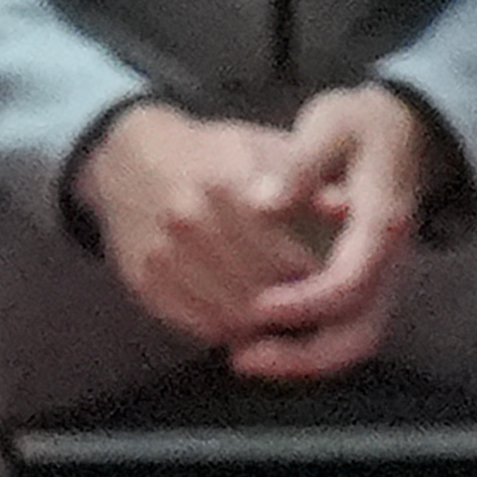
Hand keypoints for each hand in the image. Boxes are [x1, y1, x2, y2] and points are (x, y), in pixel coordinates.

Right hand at [70, 102, 328, 348]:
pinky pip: (200, 326)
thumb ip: (309, 180)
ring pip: (232, 315)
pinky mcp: (146, 283)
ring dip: (262, 323)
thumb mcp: (264, 148)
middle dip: (292, 303)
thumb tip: (346, 209)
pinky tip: (243, 315)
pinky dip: (228, 328)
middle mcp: (190, 220)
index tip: (328, 277)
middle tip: (308, 304)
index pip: (290, 256)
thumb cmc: (211, 155)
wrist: (130, 160)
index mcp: (226, 182)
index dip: (316, 276)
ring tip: (279, 311)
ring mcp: (163, 255)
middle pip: (263, 289)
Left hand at [232, 85, 430, 381]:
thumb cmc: (359, 125)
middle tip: (241, 358)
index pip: (350, 282)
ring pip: (346, 345)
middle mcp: (390, 264)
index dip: (304, 302)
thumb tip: (261, 202)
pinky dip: (297, 349)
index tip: (259, 305)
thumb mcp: (332, 125)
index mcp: (383, 223)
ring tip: (237, 355)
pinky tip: (249, 342)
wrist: (400, 130)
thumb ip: (300, 164)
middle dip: (299, 356)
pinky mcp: (365, 291)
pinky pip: (337, 337)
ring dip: (294, 360)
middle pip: (356, 336)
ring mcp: (380, 282)